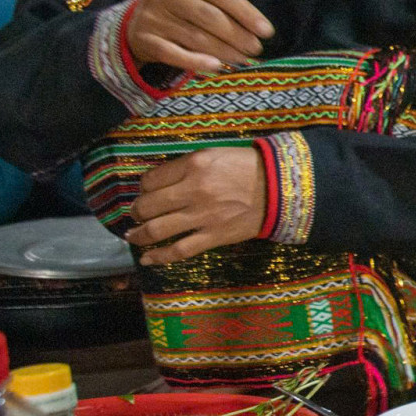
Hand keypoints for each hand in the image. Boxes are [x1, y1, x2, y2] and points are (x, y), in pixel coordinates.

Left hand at [125, 147, 267, 265]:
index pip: (150, 180)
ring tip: (133, 235)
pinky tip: (147, 260)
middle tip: (138, 214)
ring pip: (157, 230)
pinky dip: (160, 257)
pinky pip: (179, 250)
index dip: (144, 187)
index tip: (148, 192)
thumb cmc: (249, 167)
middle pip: (148, 206)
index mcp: (193, 165)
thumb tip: (160, 183)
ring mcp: (202, 216)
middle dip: (137, 211)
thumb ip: (186, 167)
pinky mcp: (213, 236)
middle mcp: (193, 191)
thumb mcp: (215, 155)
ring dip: (139, 235)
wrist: (281, 188)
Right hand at [126, 0, 273, 74]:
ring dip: (224, 51)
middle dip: (237, 34)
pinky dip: (196, 61)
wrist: (137, 24)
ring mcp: (151, 17)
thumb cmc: (180, 4)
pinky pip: (172, 53)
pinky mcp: (144, 40)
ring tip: (243, 59)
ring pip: (195, 37)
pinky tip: (216, 66)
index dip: (245, 12)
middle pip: (209, 16)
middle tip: (256, 48)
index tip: (267, 31)